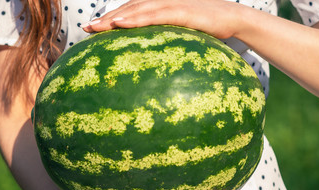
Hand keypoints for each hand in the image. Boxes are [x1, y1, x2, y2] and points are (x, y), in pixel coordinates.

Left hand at [81, 0, 244, 38]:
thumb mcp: (182, 32)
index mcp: (160, 7)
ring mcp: (170, 5)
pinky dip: (136, 19)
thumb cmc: (206, 27)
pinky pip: (154, 15)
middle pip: (128, 10)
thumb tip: (155, 56)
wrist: (231, 17)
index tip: (94, 30)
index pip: (130, 13)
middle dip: (105, 19)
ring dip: (115, 18)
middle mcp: (161, 2)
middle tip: (86, 29)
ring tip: (96, 27)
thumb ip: (167, 39)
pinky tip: (121, 24)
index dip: (111, 19)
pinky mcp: (180, 11)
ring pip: (136, 10)